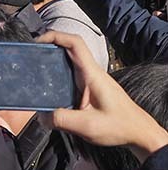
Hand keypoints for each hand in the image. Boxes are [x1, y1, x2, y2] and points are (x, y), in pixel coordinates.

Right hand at [36, 31, 167, 160]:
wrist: (139, 133)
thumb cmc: (119, 126)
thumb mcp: (87, 126)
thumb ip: (61, 120)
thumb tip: (42, 116)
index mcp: (92, 74)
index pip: (75, 43)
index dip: (55, 36)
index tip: (37, 43)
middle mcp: (90, 73)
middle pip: (68, 50)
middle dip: (48, 48)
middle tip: (30, 57)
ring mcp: (90, 81)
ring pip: (68, 63)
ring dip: (51, 63)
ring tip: (34, 72)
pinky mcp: (89, 90)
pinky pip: (70, 77)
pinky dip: (57, 78)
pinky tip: (48, 91)